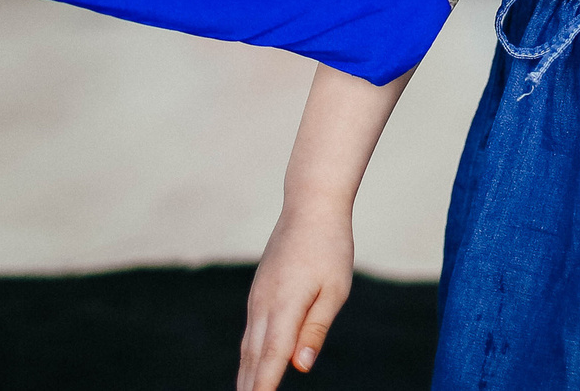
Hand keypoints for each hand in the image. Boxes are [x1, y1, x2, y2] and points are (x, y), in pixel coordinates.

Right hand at [237, 198, 353, 389]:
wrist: (310, 206)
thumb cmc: (330, 248)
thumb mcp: (334, 290)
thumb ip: (315, 330)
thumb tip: (300, 366)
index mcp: (285, 305)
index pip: (273, 357)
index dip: (265, 386)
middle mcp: (264, 304)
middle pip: (254, 356)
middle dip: (250, 386)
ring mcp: (258, 297)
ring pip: (249, 345)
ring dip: (245, 374)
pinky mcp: (259, 292)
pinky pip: (251, 331)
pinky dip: (248, 354)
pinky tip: (250, 366)